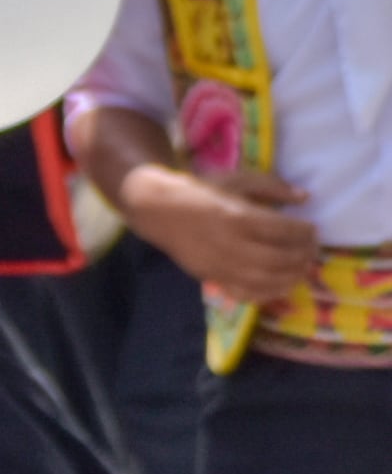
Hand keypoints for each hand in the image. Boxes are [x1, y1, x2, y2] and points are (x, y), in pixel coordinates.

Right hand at [117, 156, 325, 298]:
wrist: (161, 211)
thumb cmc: (203, 191)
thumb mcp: (238, 179)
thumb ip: (272, 186)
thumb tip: (304, 197)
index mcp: (238, 217)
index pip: (284, 230)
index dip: (305, 232)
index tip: (313, 229)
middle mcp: (230, 244)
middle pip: (278, 258)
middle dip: (302, 256)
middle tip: (312, 250)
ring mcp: (219, 265)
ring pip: (264, 280)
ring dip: (290, 277)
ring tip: (302, 268)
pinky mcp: (211, 277)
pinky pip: (244, 293)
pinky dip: (267, 293)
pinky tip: (281, 285)